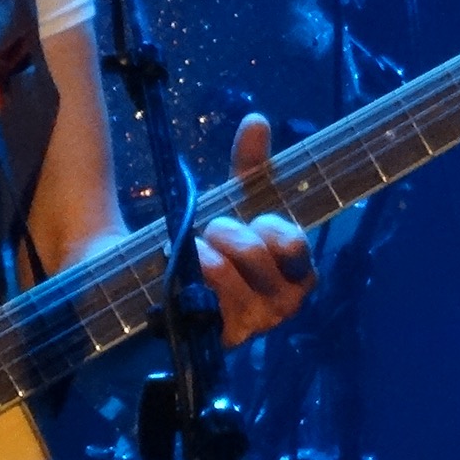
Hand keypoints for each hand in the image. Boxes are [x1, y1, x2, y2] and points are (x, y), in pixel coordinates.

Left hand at [195, 113, 316, 344]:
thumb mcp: (234, 205)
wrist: (164, 285)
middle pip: (254, 254)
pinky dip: (189, 278)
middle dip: (226, 232)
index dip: (270, 227)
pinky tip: (181, 274)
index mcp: (296, 273)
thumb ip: (251, 168)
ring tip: (193, 254)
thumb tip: (257, 120)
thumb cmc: (215, 246)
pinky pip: (203, 301)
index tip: (254, 220)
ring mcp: (249, 326)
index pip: (294, 246)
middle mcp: (280, 305)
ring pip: (223, 275)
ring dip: (201, 253)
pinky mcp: (217, 339)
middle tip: (210, 232)